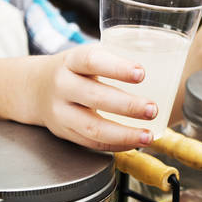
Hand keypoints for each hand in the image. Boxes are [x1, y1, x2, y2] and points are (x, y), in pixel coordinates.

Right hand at [29, 44, 157, 150]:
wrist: (34, 88)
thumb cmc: (75, 70)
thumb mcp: (86, 56)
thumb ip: (116, 59)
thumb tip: (167, 64)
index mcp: (72, 61)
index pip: (92, 61)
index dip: (117, 68)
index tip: (142, 73)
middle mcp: (63, 85)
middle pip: (95, 97)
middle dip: (127, 106)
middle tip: (152, 109)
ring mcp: (61, 112)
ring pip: (92, 127)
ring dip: (124, 134)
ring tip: (148, 135)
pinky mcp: (65, 132)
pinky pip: (91, 143)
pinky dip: (115, 145)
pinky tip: (134, 143)